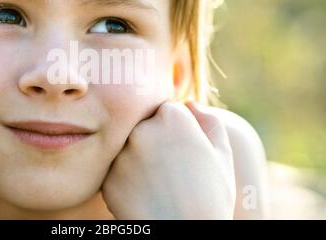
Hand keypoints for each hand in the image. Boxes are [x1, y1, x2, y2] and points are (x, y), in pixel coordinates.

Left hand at [101, 101, 235, 218]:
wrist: (186, 235)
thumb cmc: (211, 197)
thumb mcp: (222, 155)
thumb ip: (208, 122)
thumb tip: (190, 104)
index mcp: (172, 117)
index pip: (167, 111)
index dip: (177, 132)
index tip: (183, 151)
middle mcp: (141, 129)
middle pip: (144, 125)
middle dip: (154, 140)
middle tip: (169, 169)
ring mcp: (121, 154)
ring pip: (128, 147)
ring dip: (138, 158)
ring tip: (157, 183)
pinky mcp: (107, 177)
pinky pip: (117, 170)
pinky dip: (127, 179)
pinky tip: (145, 194)